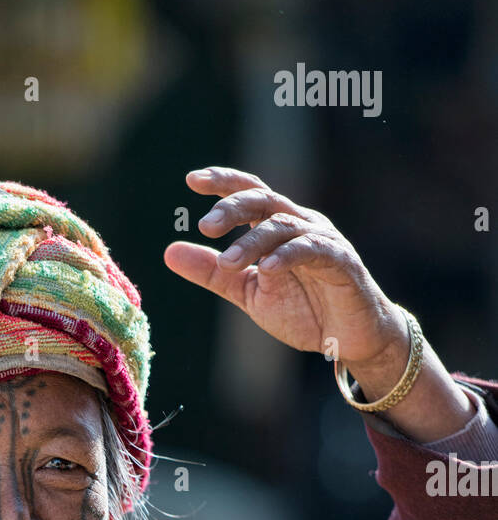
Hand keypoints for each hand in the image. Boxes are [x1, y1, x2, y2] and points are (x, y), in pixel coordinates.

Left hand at [163, 166, 406, 373]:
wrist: (349, 339)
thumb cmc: (303, 310)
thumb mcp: (248, 292)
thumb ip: (212, 273)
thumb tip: (169, 252)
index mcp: (277, 227)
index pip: (249, 194)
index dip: (224, 182)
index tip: (191, 180)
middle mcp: (300, 224)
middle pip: (264, 200)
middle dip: (233, 207)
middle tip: (205, 225)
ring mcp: (323, 240)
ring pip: (283, 226)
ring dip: (252, 241)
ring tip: (227, 261)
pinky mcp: (341, 262)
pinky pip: (313, 250)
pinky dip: (288, 255)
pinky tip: (267, 268)